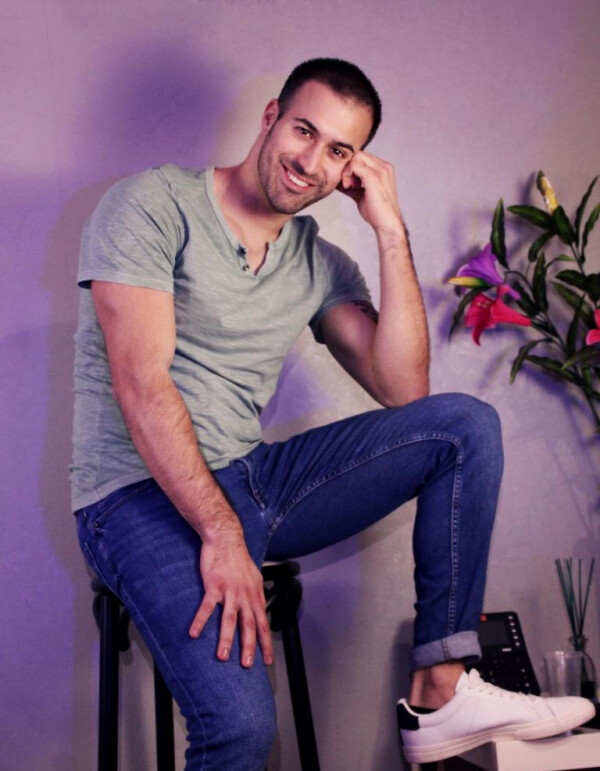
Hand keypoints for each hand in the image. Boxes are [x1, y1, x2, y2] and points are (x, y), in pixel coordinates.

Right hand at [188, 534, 272, 667]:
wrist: (226, 538)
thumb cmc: (239, 559)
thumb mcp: (255, 577)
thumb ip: (257, 595)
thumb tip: (261, 610)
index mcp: (255, 595)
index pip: (263, 623)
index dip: (266, 643)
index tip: (267, 661)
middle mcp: (245, 595)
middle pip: (248, 624)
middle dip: (249, 646)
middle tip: (247, 665)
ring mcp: (230, 590)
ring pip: (229, 618)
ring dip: (226, 638)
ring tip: (222, 656)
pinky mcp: (214, 585)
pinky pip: (207, 606)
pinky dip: (201, 620)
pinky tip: (194, 634)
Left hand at [337, 151, 404, 236]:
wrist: (386, 224)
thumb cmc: (376, 212)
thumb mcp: (361, 195)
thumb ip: (352, 186)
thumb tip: (339, 184)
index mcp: (384, 169)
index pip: (363, 158)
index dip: (352, 168)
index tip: (349, 184)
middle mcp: (384, 167)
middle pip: (359, 154)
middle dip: (349, 167)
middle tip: (347, 185)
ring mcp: (380, 170)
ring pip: (356, 157)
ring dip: (347, 170)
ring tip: (348, 186)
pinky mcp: (374, 176)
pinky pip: (354, 165)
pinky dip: (347, 174)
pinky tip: (348, 187)